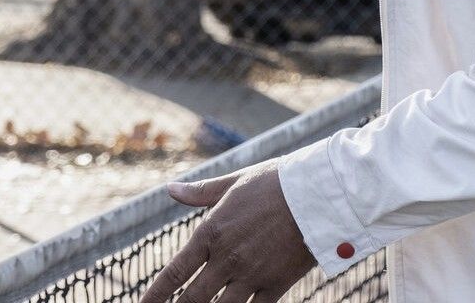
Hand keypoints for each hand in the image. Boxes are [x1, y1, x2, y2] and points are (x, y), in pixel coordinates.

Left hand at [138, 163, 316, 302]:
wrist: (318, 193)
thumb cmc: (275, 182)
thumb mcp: (232, 183)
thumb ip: (199, 193)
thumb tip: (170, 189)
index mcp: (211, 232)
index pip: (175, 272)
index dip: (155, 295)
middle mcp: (227, 258)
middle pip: (192, 299)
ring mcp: (252, 275)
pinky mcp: (277, 285)